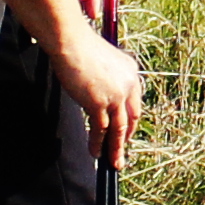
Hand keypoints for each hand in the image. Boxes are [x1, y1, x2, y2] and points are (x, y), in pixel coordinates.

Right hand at [57, 23, 143, 164]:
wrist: (70, 42)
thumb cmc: (78, 47)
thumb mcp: (100, 63)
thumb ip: (104, 79)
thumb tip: (96, 96)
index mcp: (131, 72)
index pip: (134, 102)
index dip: (130, 120)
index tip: (126, 131)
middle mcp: (129, 84)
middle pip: (131, 118)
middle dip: (126, 138)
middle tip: (120, 152)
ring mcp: (116, 95)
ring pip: (119, 129)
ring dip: (115, 148)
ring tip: (113, 162)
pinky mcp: (100, 103)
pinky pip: (101, 130)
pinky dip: (98, 143)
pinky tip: (95, 153)